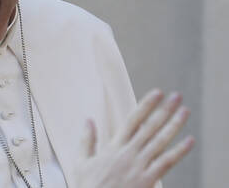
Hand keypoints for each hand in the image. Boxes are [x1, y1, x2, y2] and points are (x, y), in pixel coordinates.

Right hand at [74, 89, 194, 187]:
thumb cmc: (88, 186)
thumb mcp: (81, 162)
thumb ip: (87, 140)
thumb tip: (88, 120)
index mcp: (113, 147)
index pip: (133, 120)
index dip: (146, 105)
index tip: (157, 93)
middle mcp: (129, 153)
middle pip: (150, 127)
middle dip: (164, 110)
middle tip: (177, 96)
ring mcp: (140, 166)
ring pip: (161, 141)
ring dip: (174, 125)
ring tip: (185, 111)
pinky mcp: (148, 180)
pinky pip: (167, 163)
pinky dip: (179, 151)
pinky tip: (189, 141)